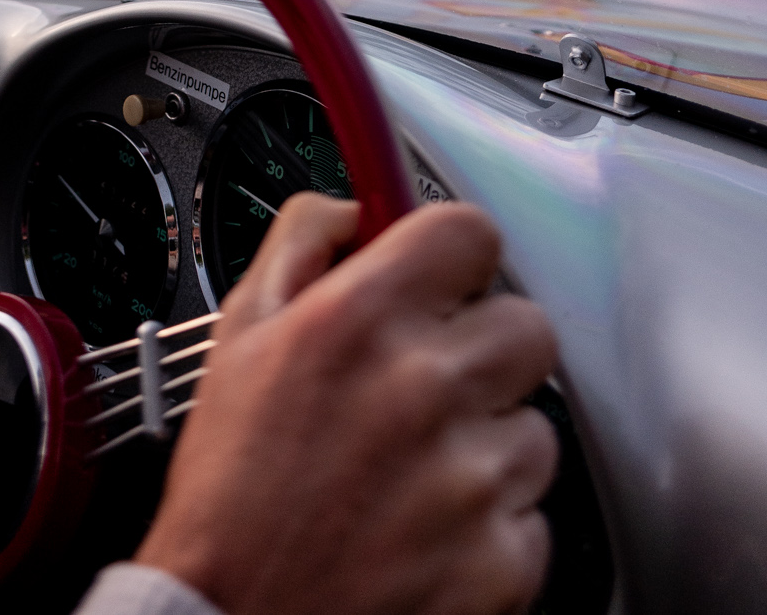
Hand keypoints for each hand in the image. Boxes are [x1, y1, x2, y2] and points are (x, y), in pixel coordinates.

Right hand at [137, 196, 558, 614]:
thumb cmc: (231, 493)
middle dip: (481, 348)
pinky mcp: (501, 558)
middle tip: (430, 383)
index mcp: (358, 320)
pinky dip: (492, 526)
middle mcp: (423, 387)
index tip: (439, 280)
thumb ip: (299, 244)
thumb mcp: (238, 336)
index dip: (453, 256)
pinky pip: (533, 515)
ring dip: (489, 443)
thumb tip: (353, 208)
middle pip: (525, 324)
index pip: (470, 233)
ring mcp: (470, 477)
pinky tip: (429, 528)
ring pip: (535, 426)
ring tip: (417, 471)